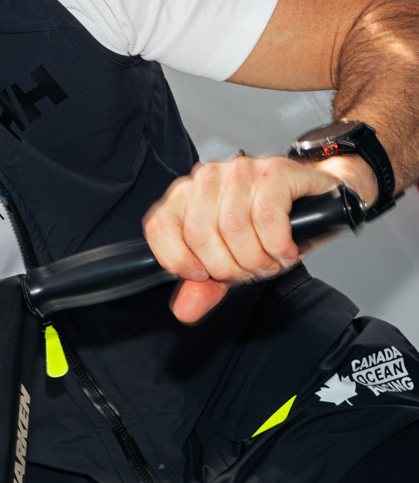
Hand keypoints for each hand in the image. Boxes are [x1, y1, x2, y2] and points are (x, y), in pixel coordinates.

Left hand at [142, 153, 368, 322]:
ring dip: (257, 260)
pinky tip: (286, 251)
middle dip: (228, 267)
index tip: (207, 275)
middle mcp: (208, 178)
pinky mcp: (274, 171)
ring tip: (271, 262)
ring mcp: (240, 171)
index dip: (181, 262)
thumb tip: (185, 310)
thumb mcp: (232, 260)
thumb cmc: (272, 227)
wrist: (321, 203)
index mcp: (186, 196)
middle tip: (249, 272)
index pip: (160, 227)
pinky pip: (267, 219)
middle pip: (199, 235)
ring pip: (234, 228)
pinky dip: (279, 247)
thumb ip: (205, 286)